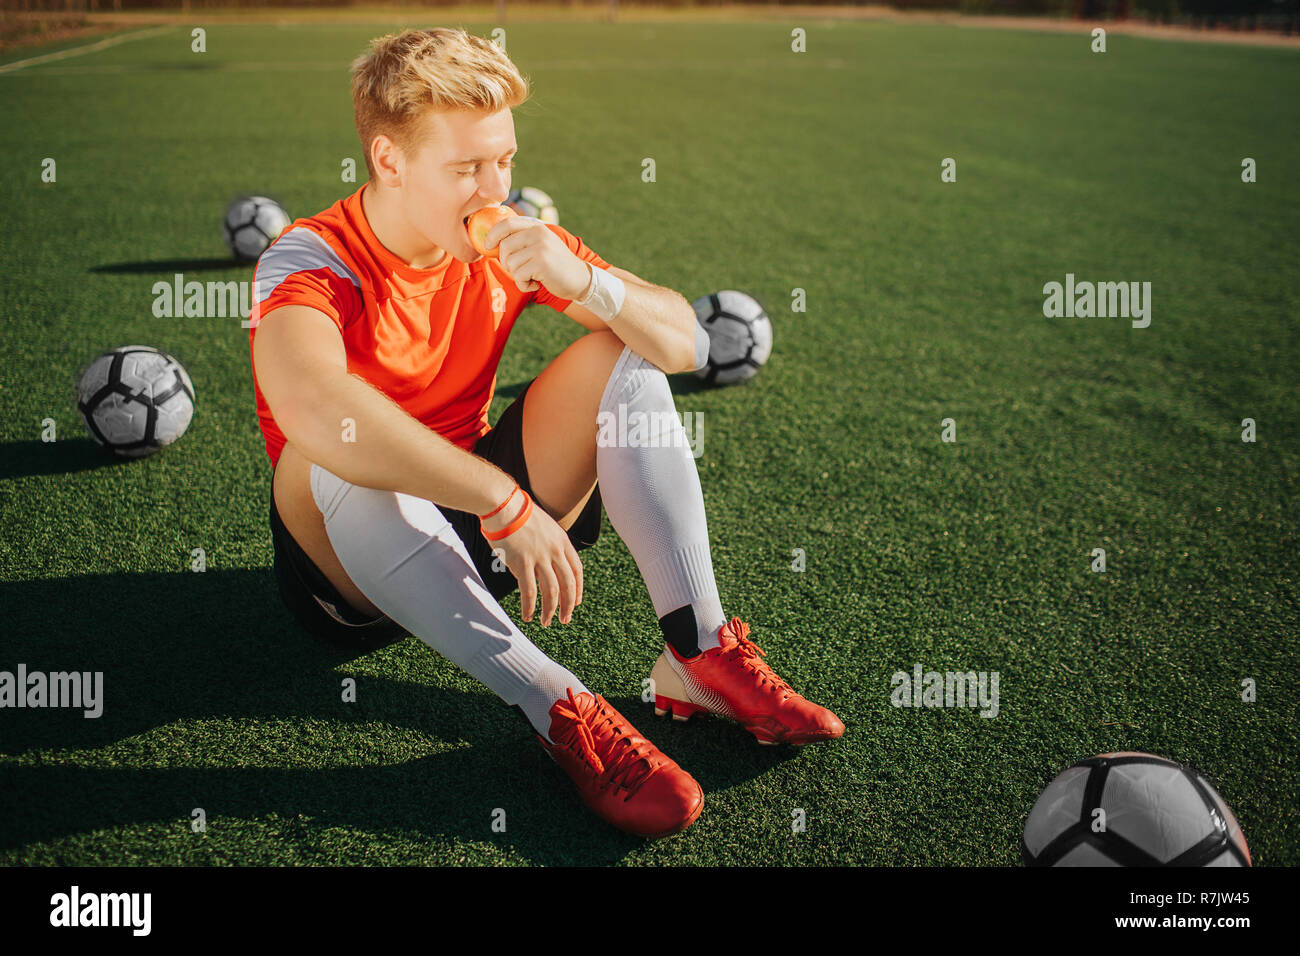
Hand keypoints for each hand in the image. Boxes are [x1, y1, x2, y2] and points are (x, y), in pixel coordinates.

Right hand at [482, 491, 583, 626]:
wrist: (503, 504)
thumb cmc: (518, 513)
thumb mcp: (544, 526)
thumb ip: (549, 545)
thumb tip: (544, 566)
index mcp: (562, 541)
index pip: (577, 570)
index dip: (578, 589)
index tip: (576, 602)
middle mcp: (555, 551)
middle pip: (568, 584)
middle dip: (568, 606)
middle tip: (565, 619)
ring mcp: (540, 557)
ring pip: (552, 592)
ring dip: (550, 611)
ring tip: (545, 622)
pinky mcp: (522, 563)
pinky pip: (529, 592)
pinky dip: (530, 607)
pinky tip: (528, 616)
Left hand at [486, 217, 590, 299]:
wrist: (580, 279)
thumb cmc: (555, 265)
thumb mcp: (541, 245)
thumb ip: (522, 240)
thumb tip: (491, 242)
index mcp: (537, 227)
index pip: (507, 224)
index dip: (493, 234)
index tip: (488, 245)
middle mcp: (538, 234)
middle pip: (504, 247)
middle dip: (506, 263)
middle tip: (519, 270)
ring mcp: (540, 248)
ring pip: (510, 264)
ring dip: (517, 276)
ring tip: (531, 277)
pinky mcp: (541, 264)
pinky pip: (519, 276)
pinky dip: (524, 285)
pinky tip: (536, 284)